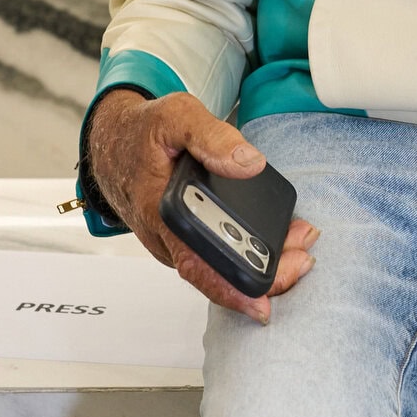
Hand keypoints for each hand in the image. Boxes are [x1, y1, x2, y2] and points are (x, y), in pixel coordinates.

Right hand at [86, 89, 317, 319]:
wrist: (113, 144)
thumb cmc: (142, 135)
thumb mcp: (175, 117)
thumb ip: (211, 137)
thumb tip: (248, 163)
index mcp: (160, 211)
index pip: (195, 261)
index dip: (229, 286)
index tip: (262, 298)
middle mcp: (166, 237)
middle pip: (215, 275)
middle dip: (265, 274)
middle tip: (302, 258)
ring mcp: (175, 243)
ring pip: (218, 269)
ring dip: (262, 264)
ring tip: (299, 245)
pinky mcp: (185, 240)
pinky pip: (216, 257)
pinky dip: (250, 254)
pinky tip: (279, 242)